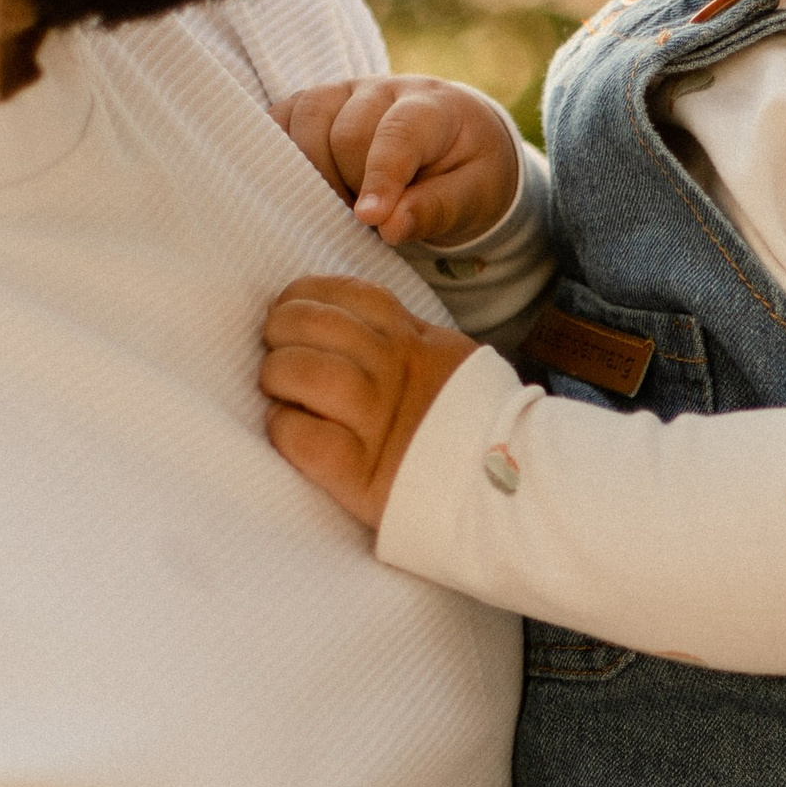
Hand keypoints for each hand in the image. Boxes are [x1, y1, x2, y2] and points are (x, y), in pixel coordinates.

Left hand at [260, 275, 474, 525]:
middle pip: (316, 323)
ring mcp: (379, 421)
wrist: (508, 492)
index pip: (350, 293)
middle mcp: (396, 372)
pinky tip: (288, 430)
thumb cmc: (471, 426)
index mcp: (415, 341)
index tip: (289, 312)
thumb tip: (345, 316)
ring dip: (277, 376)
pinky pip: (301, 437)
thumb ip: (405, 336)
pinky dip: (283, 429)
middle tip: (277, 352)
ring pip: (304, 372)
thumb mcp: (450, 361)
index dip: (304, 295)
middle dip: (280, 330)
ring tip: (280, 391)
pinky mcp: (361, 474)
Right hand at [271, 78, 519, 253]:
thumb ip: (435, 210)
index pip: (398, 134)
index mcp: (434, 107)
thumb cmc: (466, 173)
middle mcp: (385, 89)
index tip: (368, 219)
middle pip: (346, 133)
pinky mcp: (315, 103)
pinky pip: (281, 118)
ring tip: (340, 205)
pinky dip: (279, 153)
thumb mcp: (473, 197)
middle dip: (350, 186)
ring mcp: (345, 91)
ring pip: (308, 122)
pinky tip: (295, 186)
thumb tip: (389, 226)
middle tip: (366, 223)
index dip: (380, 177)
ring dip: (314, 175)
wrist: (458, 145)